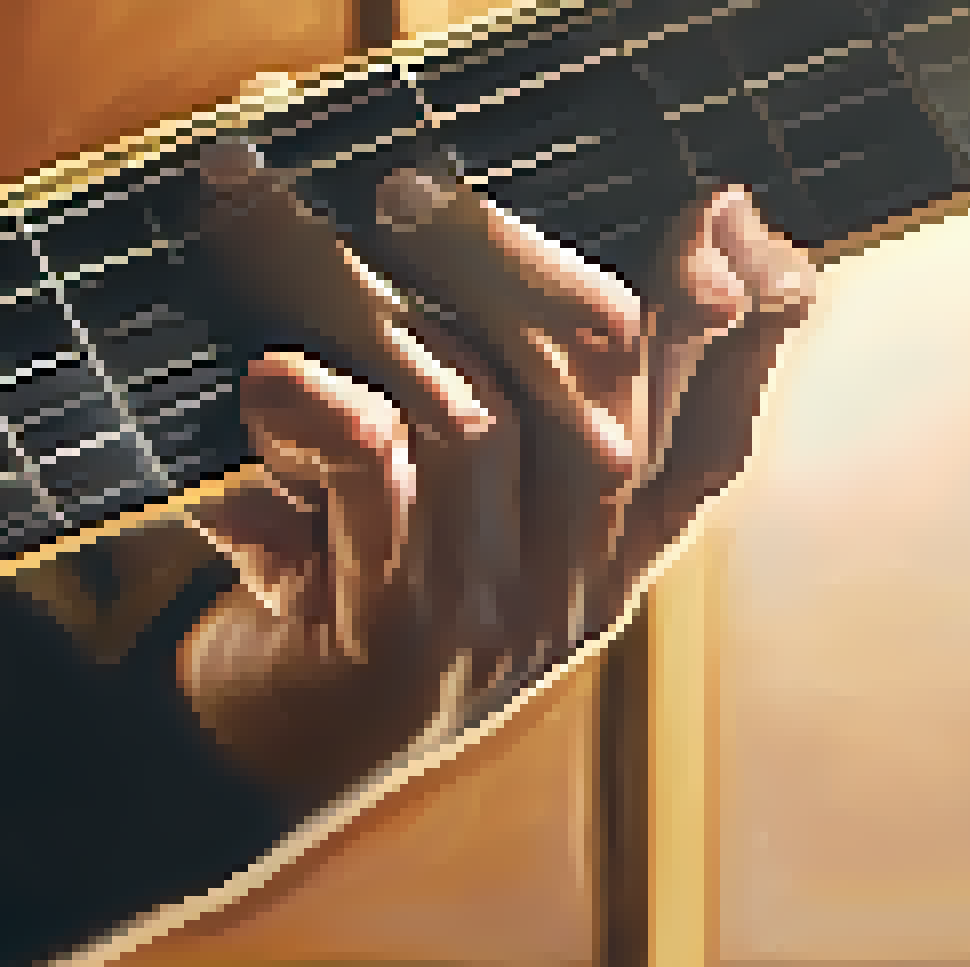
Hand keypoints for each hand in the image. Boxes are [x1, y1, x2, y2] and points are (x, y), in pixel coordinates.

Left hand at [178, 145, 815, 797]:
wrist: (229, 776)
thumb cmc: (320, 606)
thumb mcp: (419, 513)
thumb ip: (468, 404)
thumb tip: (442, 196)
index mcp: (600, 568)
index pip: (711, 440)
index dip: (740, 326)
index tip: (732, 209)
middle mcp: (569, 595)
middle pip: (598, 389)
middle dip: (514, 262)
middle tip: (410, 188)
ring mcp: (490, 620)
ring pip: (474, 412)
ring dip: (369, 308)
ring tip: (271, 238)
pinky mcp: (395, 636)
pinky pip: (380, 473)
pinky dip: (321, 403)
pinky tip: (264, 375)